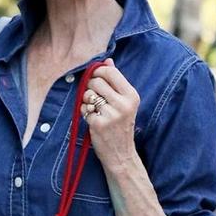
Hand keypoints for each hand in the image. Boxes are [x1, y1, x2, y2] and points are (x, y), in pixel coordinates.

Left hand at [80, 58, 140, 173]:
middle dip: (91, 87)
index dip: (98, 73)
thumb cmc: (121, 126)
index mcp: (132, 96)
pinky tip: (92, 119)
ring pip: (88, 94)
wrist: (121, 154)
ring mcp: (111, 114)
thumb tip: (107, 61)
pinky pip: (83, 108)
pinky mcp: (98, 124)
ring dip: (86, 100)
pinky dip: (84, 112)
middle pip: (96, 82)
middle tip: (95, 98)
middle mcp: (123, 104)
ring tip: (95, 109)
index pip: (110, 72)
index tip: (96, 79)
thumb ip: (116, 81)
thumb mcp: (125, 103)